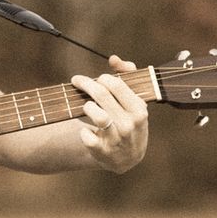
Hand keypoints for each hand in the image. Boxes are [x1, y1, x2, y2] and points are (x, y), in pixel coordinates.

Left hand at [71, 56, 148, 173]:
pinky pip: (86, 137)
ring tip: (87, 106)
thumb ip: (127, 75)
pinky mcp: (103, 152)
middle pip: (101, 94)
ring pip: (96, 114)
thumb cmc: (130, 122)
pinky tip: (86, 130)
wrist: (128, 158)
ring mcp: (116, 139)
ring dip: (87, 106)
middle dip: (86, 84)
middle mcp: (129, 124)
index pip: (116, 84)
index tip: (93, 78)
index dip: (101, 78)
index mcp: (139, 109)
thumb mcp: (135, 101)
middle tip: (77, 81)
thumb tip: (113, 59)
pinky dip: (83, 132)